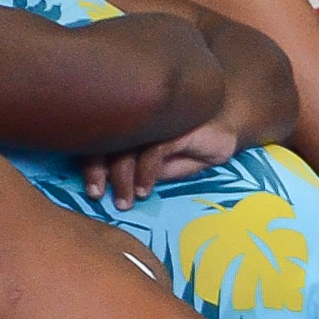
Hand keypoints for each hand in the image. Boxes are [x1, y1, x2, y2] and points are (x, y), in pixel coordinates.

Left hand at [77, 118, 246, 202]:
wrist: (227, 122)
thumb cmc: (192, 143)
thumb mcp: (166, 163)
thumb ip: (145, 167)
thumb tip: (121, 183)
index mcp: (129, 123)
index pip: (99, 139)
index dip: (90, 164)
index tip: (93, 191)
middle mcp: (137, 117)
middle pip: (106, 141)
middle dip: (97, 171)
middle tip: (97, 195)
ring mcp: (155, 120)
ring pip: (126, 147)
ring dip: (121, 178)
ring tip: (125, 201)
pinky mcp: (175, 127)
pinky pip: (153, 150)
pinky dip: (146, 172)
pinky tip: (144, 190)